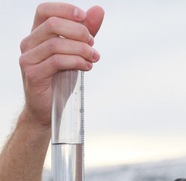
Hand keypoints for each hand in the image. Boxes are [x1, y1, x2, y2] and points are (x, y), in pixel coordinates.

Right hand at [19, 2, 103, 127]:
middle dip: (79, 32)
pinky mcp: (33, 74)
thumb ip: (85, 31)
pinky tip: (87, 67)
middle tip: (92, 44)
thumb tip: (98, 10)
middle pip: (53, 24)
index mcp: (37, 34)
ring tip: (93, 58)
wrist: (49, 107)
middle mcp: (29, 44)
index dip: (65, 9)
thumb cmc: (62, 77)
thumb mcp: (76, 51)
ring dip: (82, 49)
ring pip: (57, 43)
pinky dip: (77, 62)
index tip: (84, 17)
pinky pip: (57, 61)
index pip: (45, 10)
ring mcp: (28, 59)